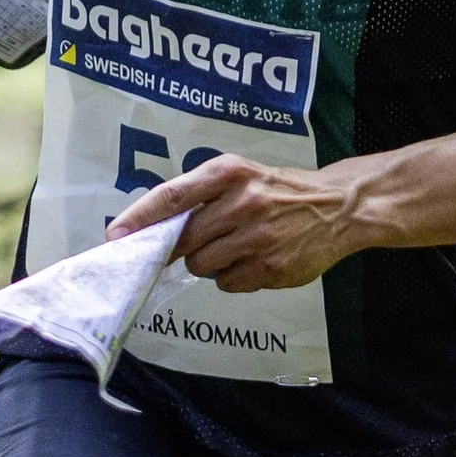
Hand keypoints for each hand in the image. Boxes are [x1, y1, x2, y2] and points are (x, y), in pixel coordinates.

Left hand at [107, 154, 364, 292]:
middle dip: (181, 247)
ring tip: (237, 246)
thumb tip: (153, 229)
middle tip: (197, 242)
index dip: (139, 219)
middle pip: (183, 240)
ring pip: (202, 265)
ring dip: (210, 262)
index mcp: (229, 173)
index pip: (171, 197)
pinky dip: (233, 277)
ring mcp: (257, 237)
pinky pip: (227, 283)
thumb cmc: (280, 189)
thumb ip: (201, 195)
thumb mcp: (242, 175)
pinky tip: (255, 260)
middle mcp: (242, 202)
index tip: (115, 237)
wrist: (340, 206)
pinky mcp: (270, 267)